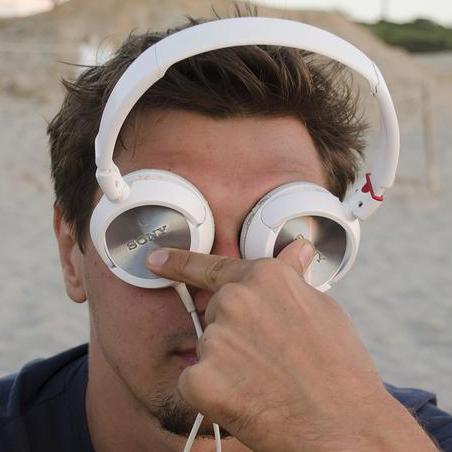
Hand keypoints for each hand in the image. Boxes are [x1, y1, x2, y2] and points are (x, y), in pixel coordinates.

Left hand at [147, 240, 436, 451]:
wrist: (345, 426)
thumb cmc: (339, 368)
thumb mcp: (322, 308)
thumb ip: (295, 277)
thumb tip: (298, 250)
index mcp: (263, 278)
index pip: (210, 267)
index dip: (180, 263)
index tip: (156, 259)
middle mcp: (234, 300)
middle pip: (215, 314)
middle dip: (233, 332)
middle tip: (268, 357)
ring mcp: (215, 338)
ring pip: (208, 349)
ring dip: (226, 365)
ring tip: (265, 381)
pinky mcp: (200, 379)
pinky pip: (195, 381)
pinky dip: (214, 393)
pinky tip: (248, 400)